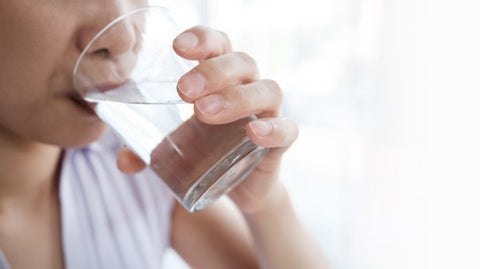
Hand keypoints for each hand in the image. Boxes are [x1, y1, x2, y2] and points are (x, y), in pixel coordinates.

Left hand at [117, 26, 297, 214]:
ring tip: (203, 113)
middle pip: (242, 63)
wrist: (239, 186)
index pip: (219, 45)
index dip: (203, 40)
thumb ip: (147, 151)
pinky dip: (274, 129)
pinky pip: (287, 130)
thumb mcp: (175, 148)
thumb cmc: (207, 151)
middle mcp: (248, 88)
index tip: (177, 48)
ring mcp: (268, 113)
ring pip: (267, 90)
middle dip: (213, 71)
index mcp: (223, 79)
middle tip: (183, 90)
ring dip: (236, 97)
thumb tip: (122, 161)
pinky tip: (254, 133)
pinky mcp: (280, 143)